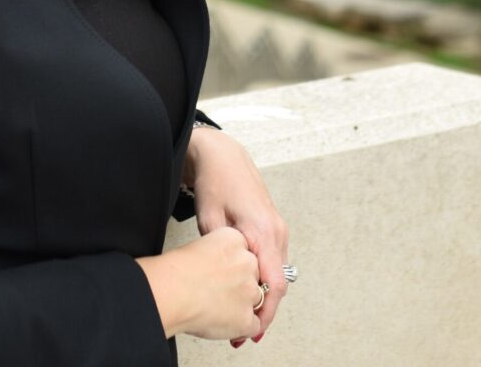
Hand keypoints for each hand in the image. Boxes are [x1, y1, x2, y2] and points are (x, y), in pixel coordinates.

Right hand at [138, 227, 261, 339]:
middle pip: (254, 275)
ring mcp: (250, 292)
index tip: (221, 272)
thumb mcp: (199, 245)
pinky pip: (254, 325)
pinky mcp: (247, 318)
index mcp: (234, 239)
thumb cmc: (176, 270)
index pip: (244, 252)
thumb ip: (217, 253)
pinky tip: (223, 321)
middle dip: (240, 285)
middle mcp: (247, 263)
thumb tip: (220, 265)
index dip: (232, 266)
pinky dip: (241, 327)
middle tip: (218, 291)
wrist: (171, 291)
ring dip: (241, 306)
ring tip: (217, 307)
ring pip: (256, 301)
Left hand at [184, 128, 289, 342]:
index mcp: (263, 231)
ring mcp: (279, 228)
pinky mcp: (274, 225)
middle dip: (263, 310)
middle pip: (278, 284)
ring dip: (264, 295)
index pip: (274, 285)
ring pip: (277, 273)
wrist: (222, 154)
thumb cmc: (214, 183)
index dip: (265, 313)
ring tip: (244, 317)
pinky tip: (248, 289)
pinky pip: (274, 260)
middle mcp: (278, 231)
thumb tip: (226, 281)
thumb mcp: (210, 220)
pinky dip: (264, 278)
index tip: (254, 332)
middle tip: (244, 334)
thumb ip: (221, 252)